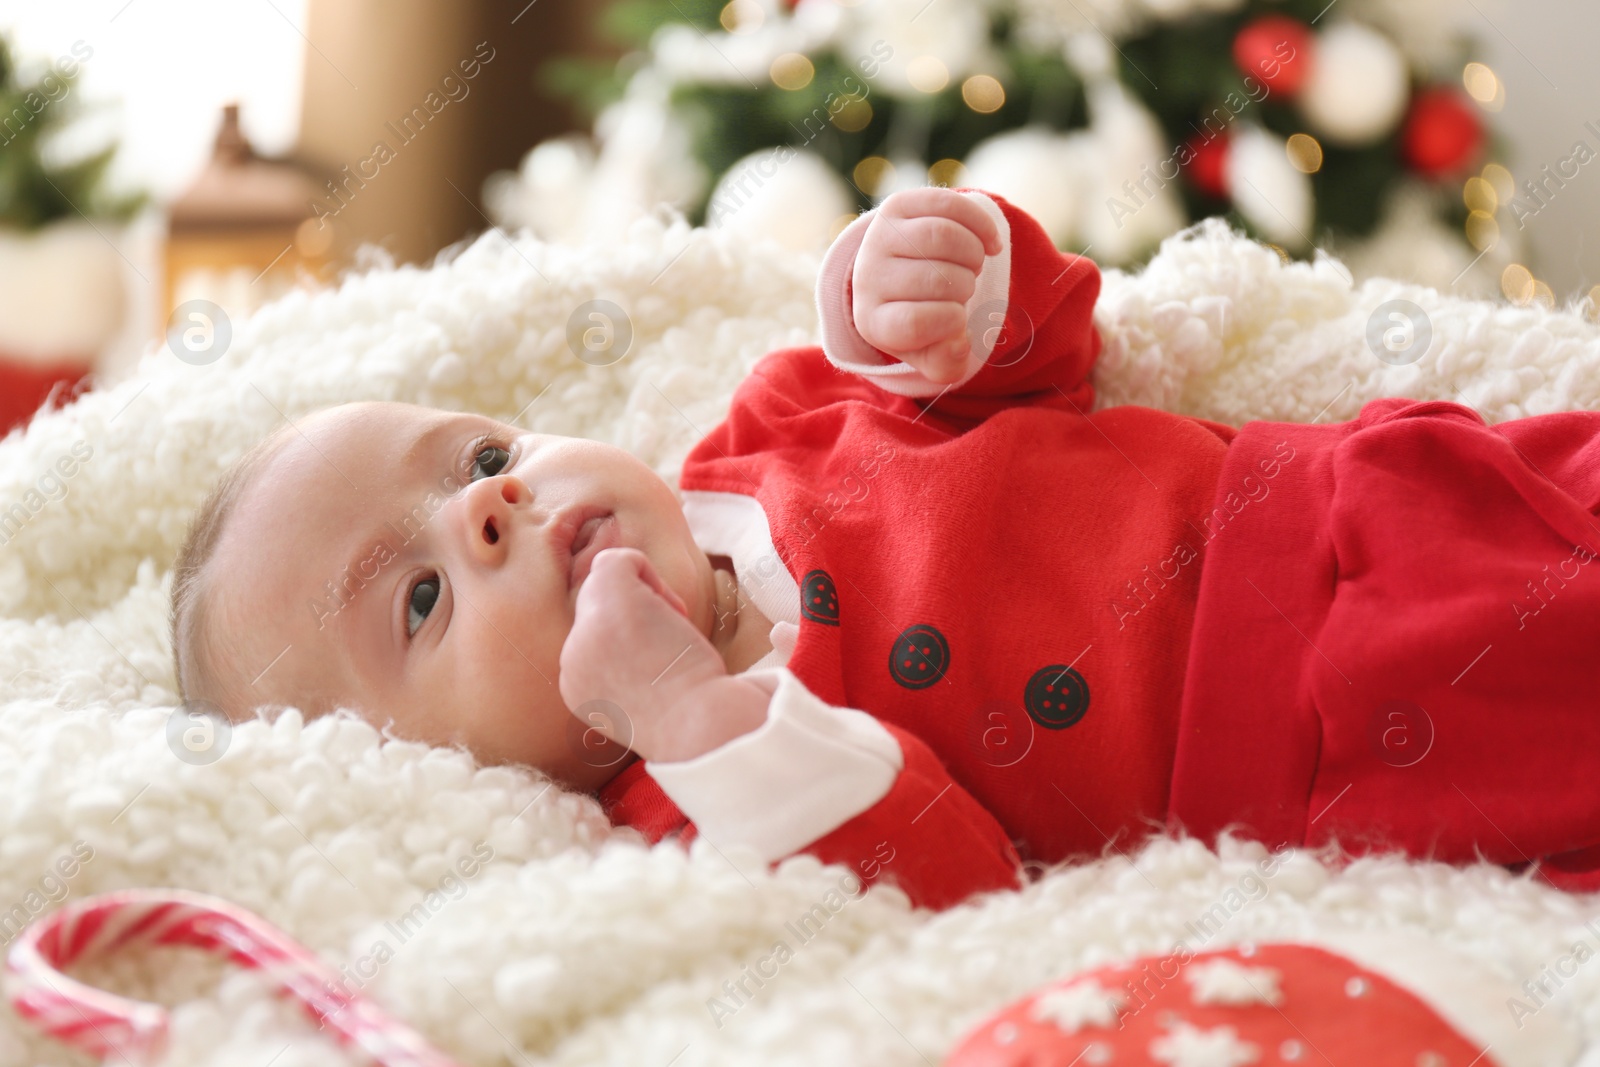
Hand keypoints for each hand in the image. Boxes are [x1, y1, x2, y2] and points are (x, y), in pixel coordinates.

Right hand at [558, 547, 767, 762]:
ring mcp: (584, 628)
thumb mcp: (640, 694)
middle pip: (599, 609)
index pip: (597, 636)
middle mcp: (570, 659)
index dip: (636, 640)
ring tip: (671, 635)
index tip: (663, 669)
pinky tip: (671, 612)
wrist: (699, 726)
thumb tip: (638, 619)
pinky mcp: (606, 597)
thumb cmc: (689, 715)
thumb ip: (623, 662)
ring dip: (648, 600)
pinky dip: (649, 573)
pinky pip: (619, 560)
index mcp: (577, 685)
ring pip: (608, 584)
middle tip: (670, 648)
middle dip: (640, 617)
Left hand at [851, 187, 1002, 383]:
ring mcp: (879, 236)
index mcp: (873, 321)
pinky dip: (982, 225)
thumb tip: (959, 342)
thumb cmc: (923, 318)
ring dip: (974, 255)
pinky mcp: (897, 205)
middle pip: (937, 278)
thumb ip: (947, 364)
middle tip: (964, 289)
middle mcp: (867, 277)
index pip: (914, 322)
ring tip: (972, 265)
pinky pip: (949, 206)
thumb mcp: (932, 350)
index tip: (958, 320)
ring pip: (944, 237)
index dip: (951, 322)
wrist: (900, 274)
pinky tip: (989, 243)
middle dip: (966, 286)